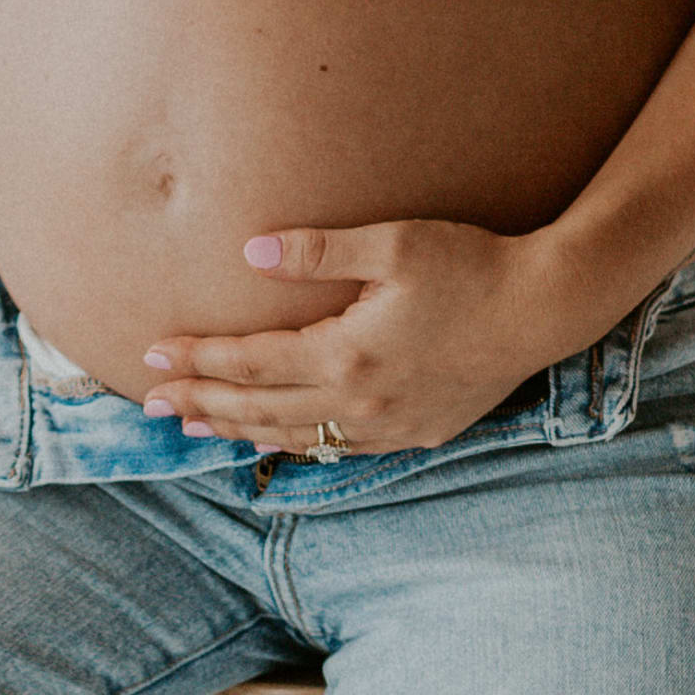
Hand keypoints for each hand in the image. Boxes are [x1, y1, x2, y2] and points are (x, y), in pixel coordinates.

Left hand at [139, 222, 575, 457]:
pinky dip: (295, 444)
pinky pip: (338, 449)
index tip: (152, 356)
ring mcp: (388, 426)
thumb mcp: (394, 244)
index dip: (197, 360)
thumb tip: (251, 251)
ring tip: (195, 427)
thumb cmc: (471, 265)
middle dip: (200, 404)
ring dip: (238, 431)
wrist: (544, 309)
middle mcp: (359, 402)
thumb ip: (319, 251)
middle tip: (150, 404)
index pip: (250, 364)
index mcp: (345, 354)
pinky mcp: (415, 433)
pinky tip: (273, 439)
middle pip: (259, 410)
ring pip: (295, 437)